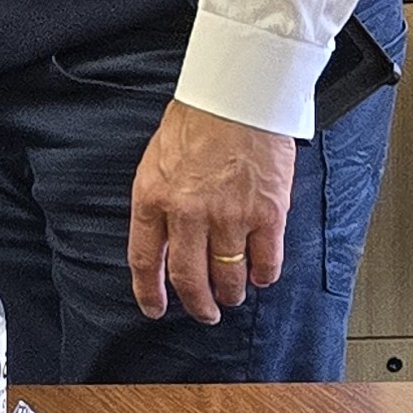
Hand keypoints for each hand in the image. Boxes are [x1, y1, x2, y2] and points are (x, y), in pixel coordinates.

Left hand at [129, 99, 294, 322]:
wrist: (236, 99)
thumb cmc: (196, 124)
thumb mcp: (156, 164)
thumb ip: (159, 203)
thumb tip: (164, 239)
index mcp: (153, 200)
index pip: (146, 260)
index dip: (150, 292)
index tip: (154, 309)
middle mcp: (188, 214)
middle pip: (189, 278)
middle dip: (197, 304)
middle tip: (205, 313)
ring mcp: (229, 216)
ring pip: (229, 275)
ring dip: (232, 292)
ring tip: (233, 295)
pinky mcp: (267, 214)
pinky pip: (266, 260)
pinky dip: (264, 275)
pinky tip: (262, 277)